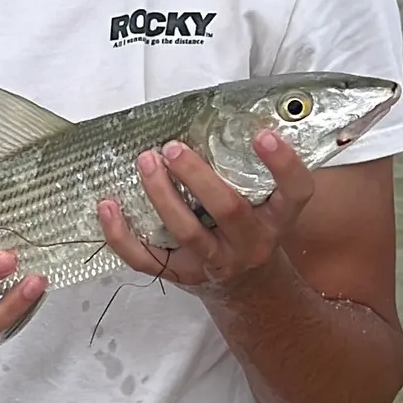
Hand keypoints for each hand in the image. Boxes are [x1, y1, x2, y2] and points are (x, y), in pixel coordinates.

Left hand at [97, 131, 315, 295]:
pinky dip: (122, 235)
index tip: (264, 136)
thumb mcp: (267, 203)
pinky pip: (147, 259)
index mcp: (277, 219)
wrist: (247, 288)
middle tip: (173, 147)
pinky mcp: (181, 275)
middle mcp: (250, 243)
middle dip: (198, 177)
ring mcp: (215, 262)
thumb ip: (250, 170)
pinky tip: (108, 206)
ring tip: (145, 161)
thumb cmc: (251, 229)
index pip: (295, 193)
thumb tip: (219, 114)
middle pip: (228, 211)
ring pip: (186, 232)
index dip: (283, 165)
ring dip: (161, 195)